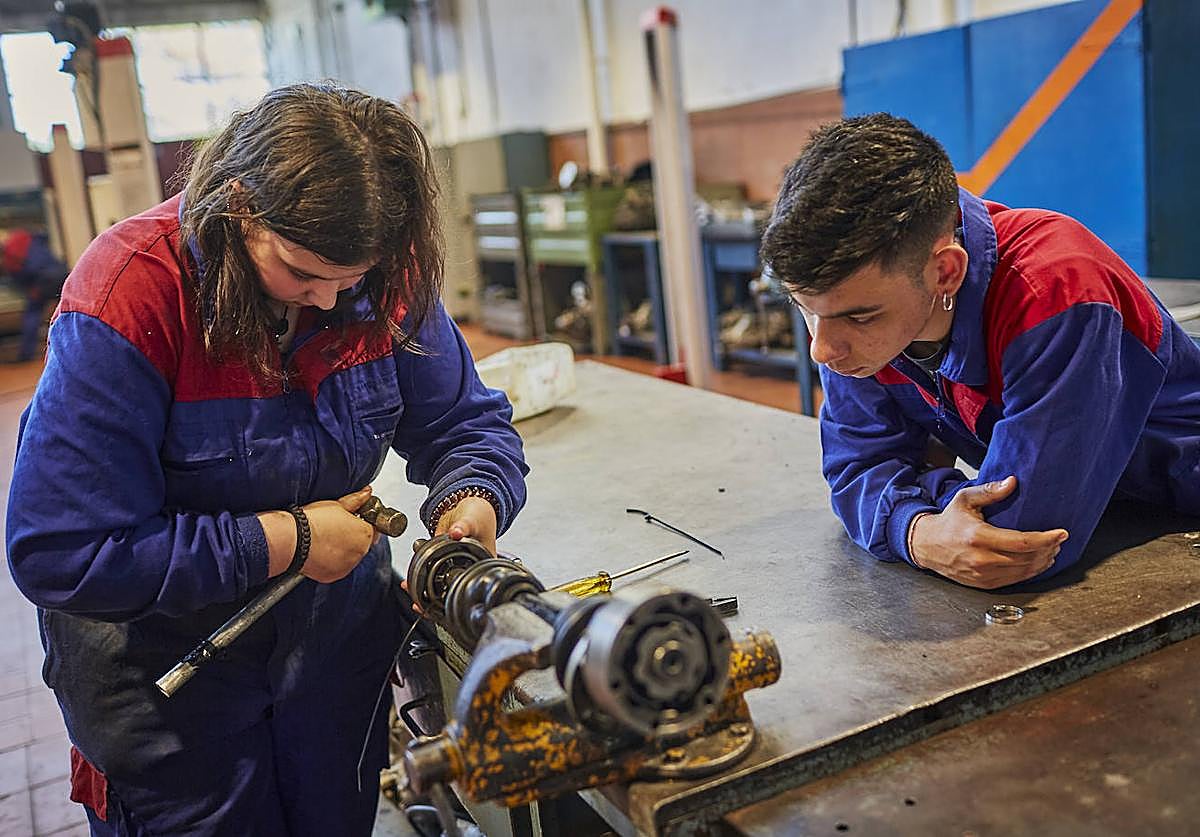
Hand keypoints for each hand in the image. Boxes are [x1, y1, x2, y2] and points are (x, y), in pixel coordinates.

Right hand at [260, 487, 376, 582]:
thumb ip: (357, 499)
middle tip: (336, 528)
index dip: (363, 523)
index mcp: (364, 534)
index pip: (374, 529)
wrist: (293, 539)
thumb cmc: (313, 521)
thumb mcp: (337, 504)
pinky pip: (338, 567)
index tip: (354, 520)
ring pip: (351, 556)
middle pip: (363, 543)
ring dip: (344, 550)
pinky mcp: (334, 575)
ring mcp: (347, 565)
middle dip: (353, 536)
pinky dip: (332, 561)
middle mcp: (360, 552)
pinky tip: (321, 550)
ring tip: (326, 539)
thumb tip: (367, 493)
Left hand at [400, 496, 497, 611]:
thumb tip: (456, 532)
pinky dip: (419, 576)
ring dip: (422, 587)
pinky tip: (407, 579)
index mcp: (483, 565)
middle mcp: (469, 570)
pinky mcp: (441, 560)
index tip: (440, 602)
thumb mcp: (473, 521)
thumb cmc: (479, 515)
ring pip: (438, 584)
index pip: (471, 587)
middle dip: (433, 598)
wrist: (467, 505)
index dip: (455, 598)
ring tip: (408, 587)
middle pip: (452, 590)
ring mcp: (454, 566)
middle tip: (417, 602)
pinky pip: (429, 572)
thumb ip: (463, 526)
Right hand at [909, 476, 1067, 588]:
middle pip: (1027, 558)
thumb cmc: (948, 521)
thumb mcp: (965, 499)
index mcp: (978, 537)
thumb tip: (1012, 482)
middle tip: (1059, 540)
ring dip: (1043, 562)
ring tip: (1052, 550)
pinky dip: (1030, 572)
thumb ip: (989, 491)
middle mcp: (981, 559)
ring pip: (1023, 572)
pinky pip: (1014, 580)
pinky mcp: (983, 583)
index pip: (1022, 542)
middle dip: (1049, 549)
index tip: (1061, 533)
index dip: (1046, 539)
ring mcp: (982, 574)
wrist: (926, 545)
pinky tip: (1038, 563)